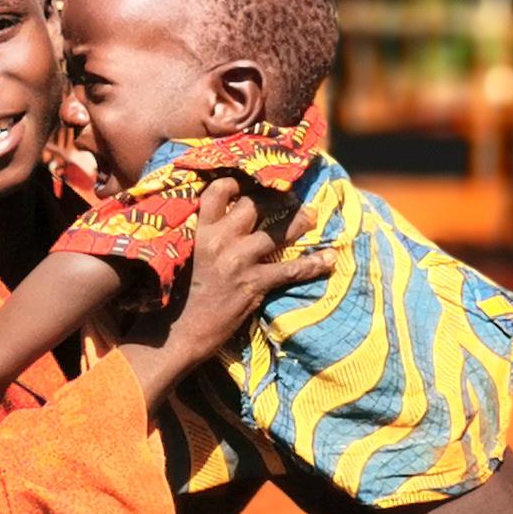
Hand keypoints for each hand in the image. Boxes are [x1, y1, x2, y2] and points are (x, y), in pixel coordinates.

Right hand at [117, 178, 330, 408]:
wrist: (182, 330)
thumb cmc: (182, 295)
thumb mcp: (189, 256)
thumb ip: (207, 237)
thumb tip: (227, 221)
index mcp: (201, 231)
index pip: (217, 192)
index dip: (236, 183)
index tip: (251, 183)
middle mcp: (220, 240)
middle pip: (253, 206)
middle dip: (275, 198)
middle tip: (290, 197)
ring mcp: (239, 261)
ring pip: (277, 231)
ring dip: (299, 221)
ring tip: (312, 215)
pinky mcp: (254, 283)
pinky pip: (290, 270)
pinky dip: (313, 265)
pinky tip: (330, 260)